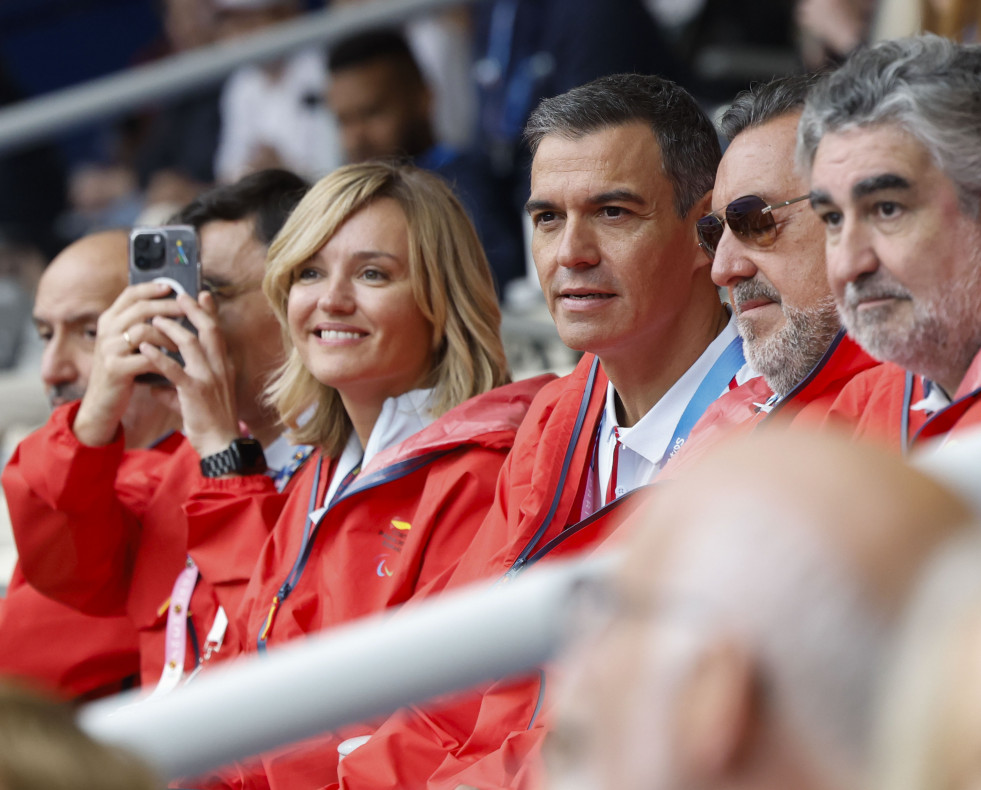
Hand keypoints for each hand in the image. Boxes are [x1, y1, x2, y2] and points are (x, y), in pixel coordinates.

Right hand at [73, 282, 182, 446]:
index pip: (130, 294)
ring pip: (143, 330)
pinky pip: (146, 357)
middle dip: (168, 307)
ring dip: (169, 336)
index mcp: (109, 321)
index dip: (152, 288)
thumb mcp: (127, 345)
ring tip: (183, 345)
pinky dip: (165, 359)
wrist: (102, 405)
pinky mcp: (115, 369)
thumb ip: (140, 326)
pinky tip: (176, 363)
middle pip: (140, 308)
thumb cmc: (122, 372)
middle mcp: (106, 330)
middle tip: (188, 311)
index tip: (172, 287)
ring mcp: (108, 349)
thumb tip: (170, 307)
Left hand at [139, 291, 241, 458]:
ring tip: (156, 319)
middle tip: (179, 295)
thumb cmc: (210, 422)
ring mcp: (209, 379)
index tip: (201, 294)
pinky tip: (144, 347)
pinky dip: (158, 356)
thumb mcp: (198, 399)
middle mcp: (220, 368)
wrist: (221, 444)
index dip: (210, 312)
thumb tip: (156, 386)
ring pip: (192, 344)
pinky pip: (174, 369)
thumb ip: (178, 387)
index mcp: (223, 367)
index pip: (218, 333)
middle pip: (209, 330)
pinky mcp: (195, 392)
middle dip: (194, 310)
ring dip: (172, 328)